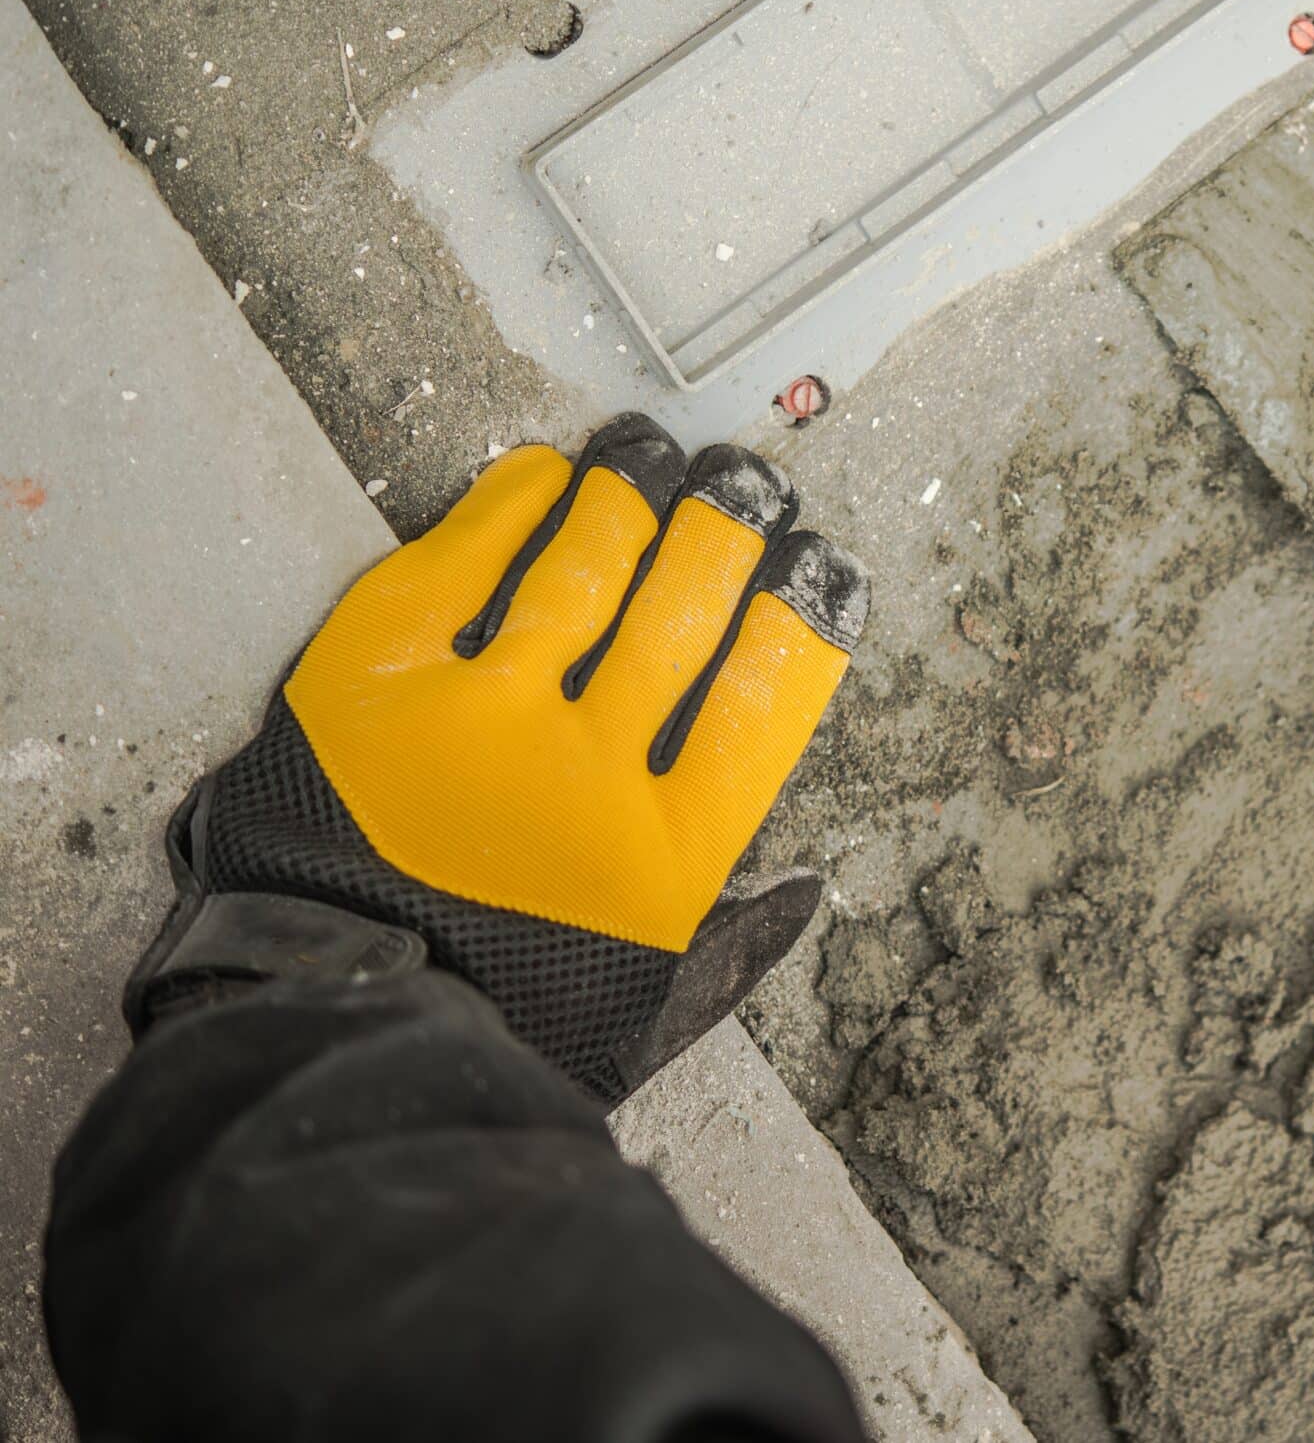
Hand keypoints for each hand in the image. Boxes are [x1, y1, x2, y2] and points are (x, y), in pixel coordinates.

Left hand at [127, 415, 867, 1102]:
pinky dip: (511, 508)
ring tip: (655, 457)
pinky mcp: (375, 685)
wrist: (320, 1030)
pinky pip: (457, 566)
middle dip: (727, 530)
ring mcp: (477, 720)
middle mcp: (585, 772)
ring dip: (630, 499)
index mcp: (668, 855)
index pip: (766, 697)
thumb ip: (734, 946)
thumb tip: (805, 886)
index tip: (820, 567)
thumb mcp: (641, 1012)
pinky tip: (547, 475)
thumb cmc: (496, 1025)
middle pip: (682, 613)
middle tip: (747, 482)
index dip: (803, 615)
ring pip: (583, 572)